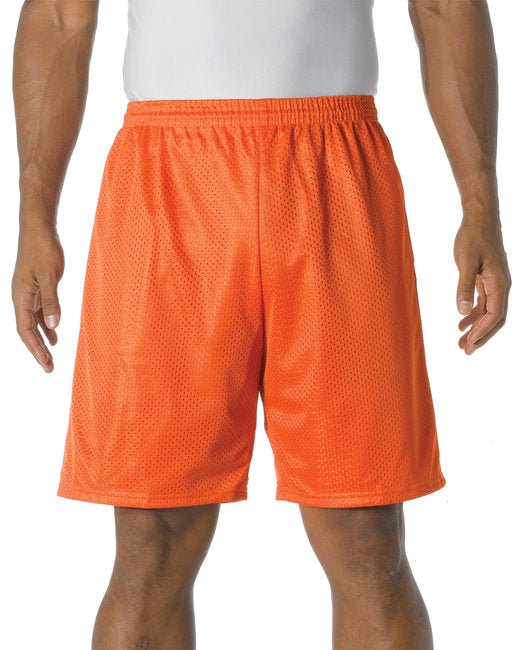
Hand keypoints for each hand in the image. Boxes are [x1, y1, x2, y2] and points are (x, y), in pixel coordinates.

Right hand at [12, 226, 64, 371]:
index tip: (46, 364)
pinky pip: (40, 313)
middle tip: (49, 369)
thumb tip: (54, 325)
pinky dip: (47, 325)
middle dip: (38, 350)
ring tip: (51, 358)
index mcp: (20, 297)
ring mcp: (28, 294)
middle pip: (28, 331)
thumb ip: (52, 301)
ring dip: (43, 341)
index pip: (25, 330)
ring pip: (34, 323)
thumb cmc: (43, 249)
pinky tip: (55, 335)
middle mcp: (21, 298)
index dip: (35, 349)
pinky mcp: (37, 288)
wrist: (39, 229)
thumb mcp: (49, 276)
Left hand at [454, 218, 510, 354]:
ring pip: (488, 313)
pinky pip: (483, 303)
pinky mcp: (487, 280)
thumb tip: (462, 311)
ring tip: (460, 342)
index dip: (482, 331)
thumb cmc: (473, 237)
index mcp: (499, 283)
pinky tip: (461, 324)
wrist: (479, 219)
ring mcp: (495, 284)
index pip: (494, 314)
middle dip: (481, 336)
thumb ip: (464, 286)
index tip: (469, 343)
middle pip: (495, 318)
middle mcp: (501, 286)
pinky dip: (473, 315)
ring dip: (476, 328)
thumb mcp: (465, 262)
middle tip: (465, 351)